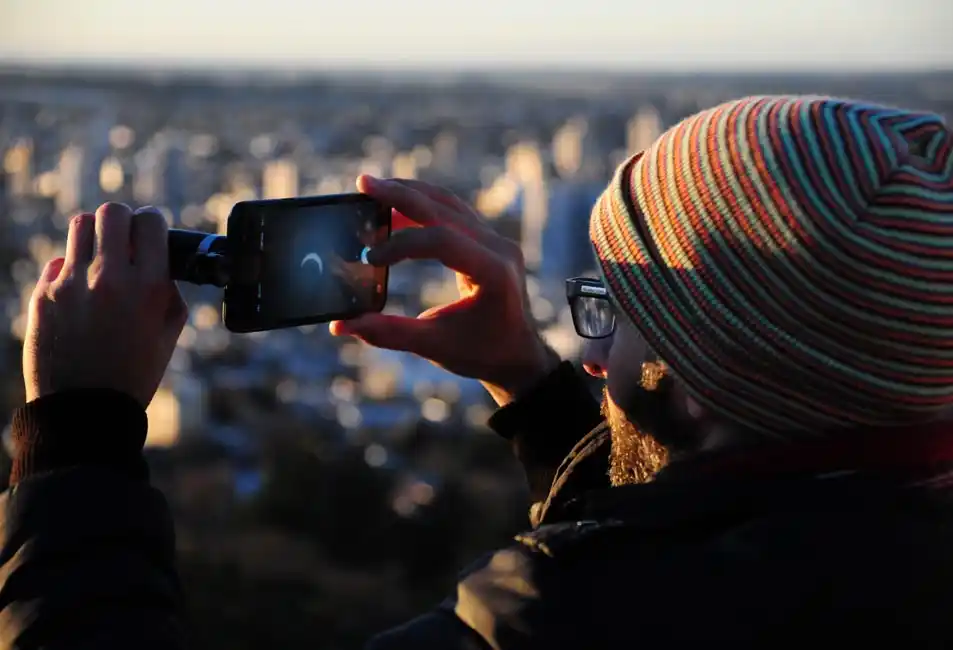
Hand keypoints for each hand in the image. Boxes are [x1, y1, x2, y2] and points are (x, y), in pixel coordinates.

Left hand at [22, 203, 188, 407]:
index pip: (150, 222)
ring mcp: (72, 285)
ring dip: (94, 236)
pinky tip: (80, 293)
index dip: (153, 222)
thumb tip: (159, 262)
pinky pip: (58, 262)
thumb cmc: (134, 374)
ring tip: (100, 257)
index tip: (151, 232)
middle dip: (122, 221)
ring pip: (80, 226)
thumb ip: (168, 292)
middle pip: (111, 213)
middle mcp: (109, 279)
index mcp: (148, 288)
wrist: (85, 409)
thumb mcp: (168, 334)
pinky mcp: (43, 295)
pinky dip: (71, 270)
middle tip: (125, 239)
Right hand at [330, 176, 559, 405]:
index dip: (401, 244)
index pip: (442, 241)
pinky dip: (423, 206)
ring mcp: (496, 240)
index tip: (370, 259)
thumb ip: (390, 333)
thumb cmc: (481, 353)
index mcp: (494, 273)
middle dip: (401, 195)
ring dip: (410, 193)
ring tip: (374, 188)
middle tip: (363, 183)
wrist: (518, 355)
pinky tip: (395, 206)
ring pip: (448, 203)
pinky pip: (453, 212)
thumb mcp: (435, 346)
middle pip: (444, 209)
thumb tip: (342, 325)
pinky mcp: (488, 240)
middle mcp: (500, 248)